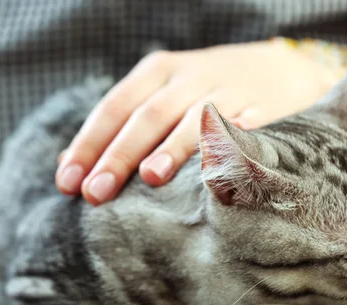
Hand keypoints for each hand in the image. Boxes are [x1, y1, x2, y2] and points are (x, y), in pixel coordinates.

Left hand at [56, 40, 337, 203]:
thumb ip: (119, 127)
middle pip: (148, 115)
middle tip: (96, 193)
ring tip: (151, 177)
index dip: (89, 144)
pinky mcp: (265, 105)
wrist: (280, 69)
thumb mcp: (162, 95)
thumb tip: (66, 166)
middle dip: (119, 154)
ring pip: (194, 117)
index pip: (114, 107)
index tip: (68, 183)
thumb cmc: (206, 93)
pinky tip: (216, 163)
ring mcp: (229, 89)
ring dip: (172, 147)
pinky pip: (247, 124)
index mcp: (158, 72)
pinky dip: (231, 139)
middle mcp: (190, 76)